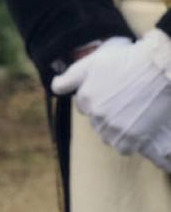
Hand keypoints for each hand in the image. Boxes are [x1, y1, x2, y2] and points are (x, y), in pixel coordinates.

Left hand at [52, 30, 170, 168]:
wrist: (156, 70)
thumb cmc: (125, 63)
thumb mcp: (90, 64)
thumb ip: (68, 78)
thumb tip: (54, 88)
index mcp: (84, 98)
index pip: (84, 107)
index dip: (97, 99)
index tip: (111, 91)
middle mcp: (95, 114)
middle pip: (96, 122)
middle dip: (105, 115)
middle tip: (123, 101)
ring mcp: (113, 127)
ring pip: (107, 136)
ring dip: (115, 129)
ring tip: (130, 114)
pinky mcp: (131, 137)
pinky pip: (123, 148)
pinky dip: (128, 142)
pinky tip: (135, 129)